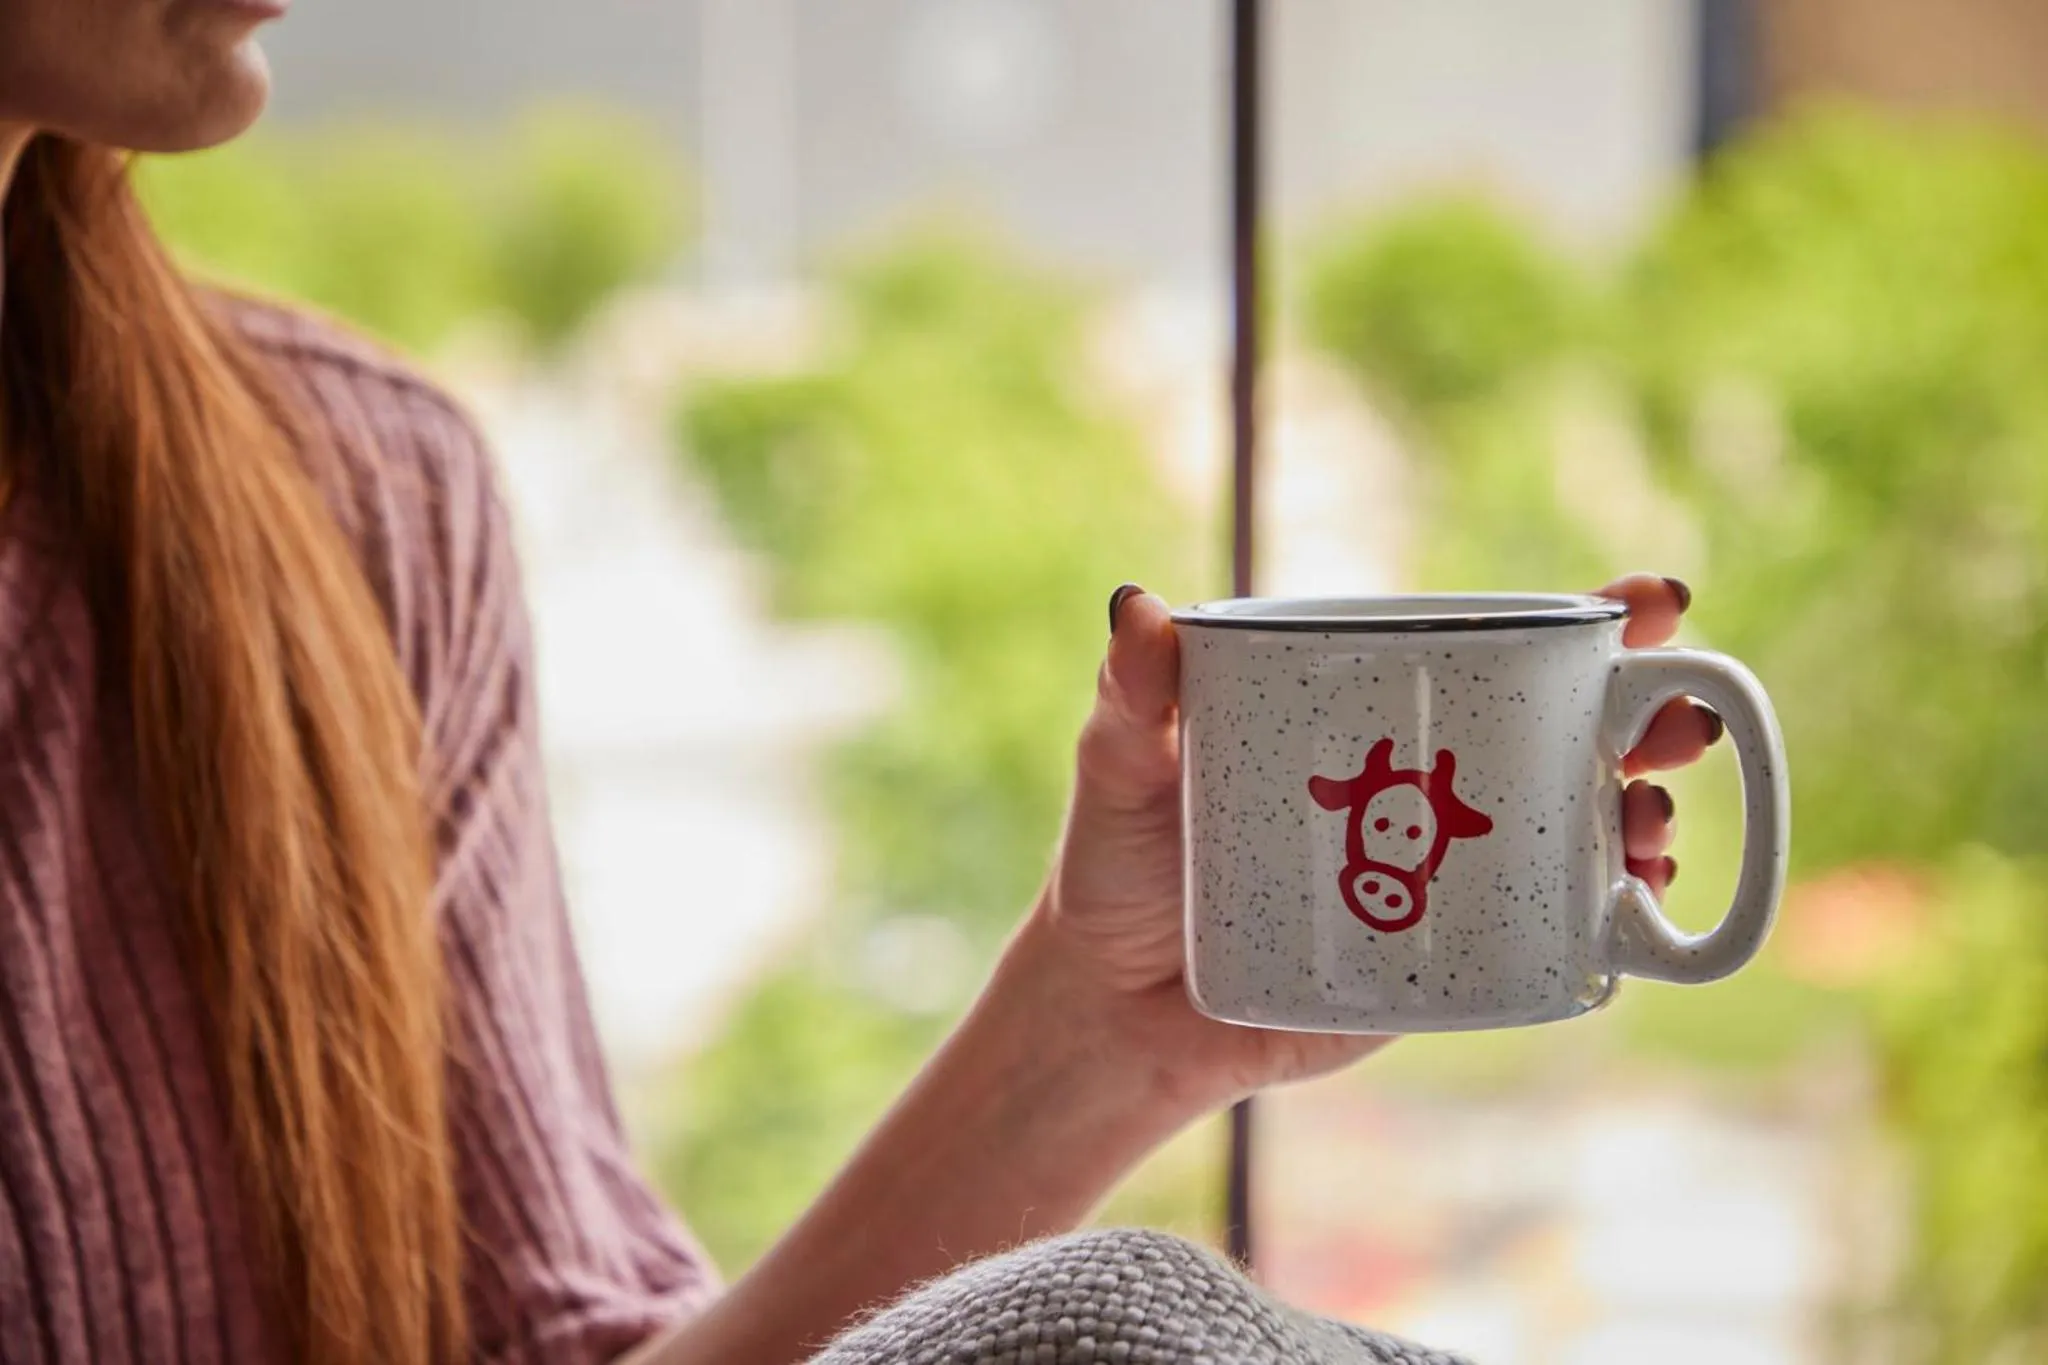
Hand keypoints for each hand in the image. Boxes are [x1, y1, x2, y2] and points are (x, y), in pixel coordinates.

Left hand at [1029, 574, 1716, 1117]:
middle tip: (1681, 726)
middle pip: (1564, 739)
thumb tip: (1135, 604)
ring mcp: (1443, 878)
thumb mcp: (1117, 773)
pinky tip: (1635, 910)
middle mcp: (1423, 788)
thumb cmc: (1119, 872)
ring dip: (1638, 821)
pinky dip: (1607, 926)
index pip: (1488, 654)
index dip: (1589, 625)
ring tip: (1646, 825)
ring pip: (1572, 836)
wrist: (1114, 1012)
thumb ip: (1129, 696)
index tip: (1654, 600)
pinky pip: (1544, 942)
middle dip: (1650, 721)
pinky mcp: (1441, 963)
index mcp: (1365, 717)